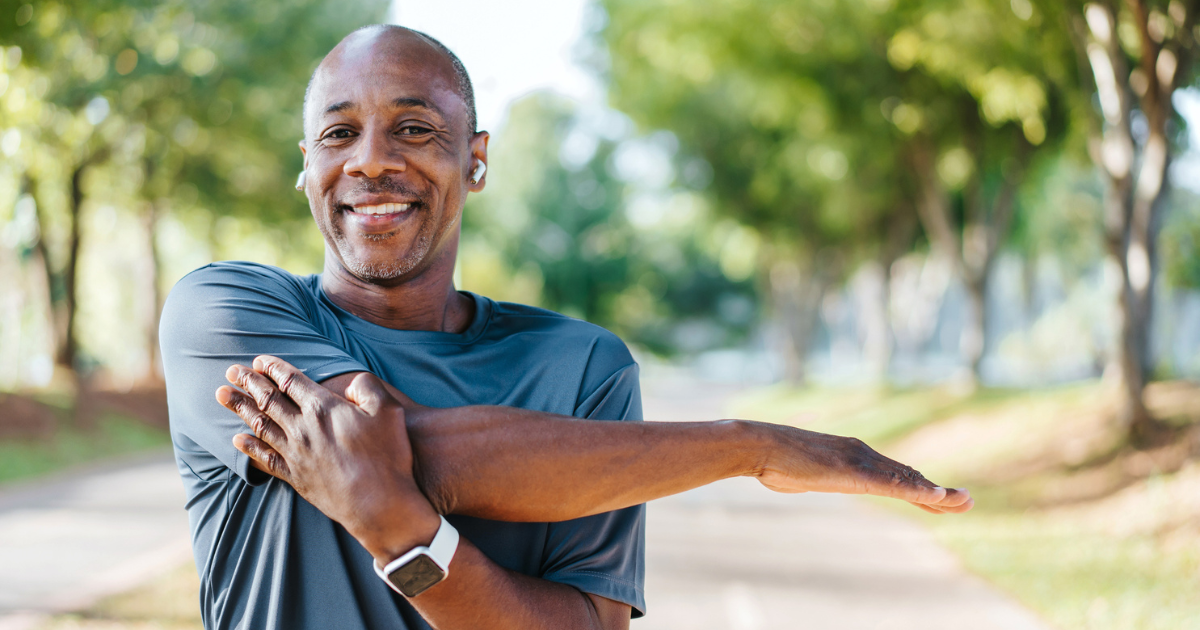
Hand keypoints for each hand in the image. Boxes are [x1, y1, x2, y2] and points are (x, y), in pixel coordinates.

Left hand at [215, 356, 440, 560]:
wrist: (378, 505)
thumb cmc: (387, 457)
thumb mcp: (388, 411)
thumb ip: (368, 388)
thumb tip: (352, 382)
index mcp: (323, 408)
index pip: (290, 380)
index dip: (272, 367)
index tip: (258, 360)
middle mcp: (303, 429)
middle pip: (268, 400)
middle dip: (248, 382)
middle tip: (231, 370)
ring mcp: (296, 454)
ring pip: (259, 426)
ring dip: (239, 408)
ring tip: (222, 395)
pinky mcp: (296, 478)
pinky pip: (265, 459)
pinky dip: (249, 448)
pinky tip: (237, 440)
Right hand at [751, 423, 973, 513]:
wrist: (759, 446)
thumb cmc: (774, 460)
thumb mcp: (800, 473)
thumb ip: (811, 473)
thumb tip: (794, 476)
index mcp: (852, 456)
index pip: (893, 474)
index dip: (919, 487)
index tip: (940, 500)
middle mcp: (862, 454)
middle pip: (908, 476)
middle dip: (939, 492)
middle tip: (967, 501)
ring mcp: (860, 461)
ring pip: (907, 479)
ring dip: (938, 493)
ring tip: (963, 502)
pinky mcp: (854, 472)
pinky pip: (892, 485)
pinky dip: (918, 490)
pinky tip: (938, 497)